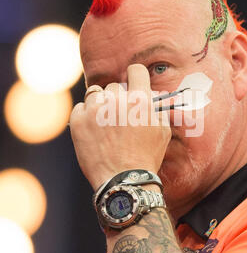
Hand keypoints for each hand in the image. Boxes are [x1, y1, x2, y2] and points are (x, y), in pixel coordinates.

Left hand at [70, 64, 171, 190]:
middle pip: (114, 86)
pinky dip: (85, 116)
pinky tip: (93, 131)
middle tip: (119, 118)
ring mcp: (96, 110)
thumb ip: (157, 109)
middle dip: (118, 99)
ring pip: (95, 94)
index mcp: (140, 100)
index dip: (135, 76)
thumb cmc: (147, 157)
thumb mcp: (163, 132)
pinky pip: (80, 107)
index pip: (136, 70)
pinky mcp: (78, 121)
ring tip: (105, 125)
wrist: (124, 181)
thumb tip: (151, 96)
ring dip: (100, 106)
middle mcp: (117, 101)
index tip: (132, 83)